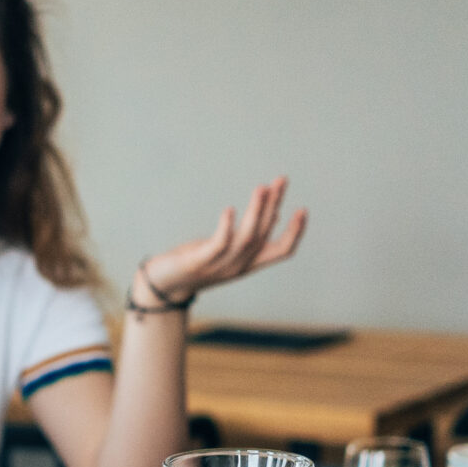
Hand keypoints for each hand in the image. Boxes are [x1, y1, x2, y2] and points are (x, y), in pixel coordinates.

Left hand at [136, 179, 307, 308]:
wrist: (164, 285)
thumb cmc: (196, 261)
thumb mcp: (228, 247)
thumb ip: (250, 234)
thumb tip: (275, 213)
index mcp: (248, 263)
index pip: (281, 251)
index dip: (295, 232)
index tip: (303, 209)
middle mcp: (238, 266)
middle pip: (264, 234)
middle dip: (274, 205)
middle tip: (280, 180)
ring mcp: (220, 266)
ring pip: (246, 237)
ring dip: (256, 211)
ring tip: (261, 187)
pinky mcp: (199, 262)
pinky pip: (219, 245)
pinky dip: (226, 227)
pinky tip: (229, 209)